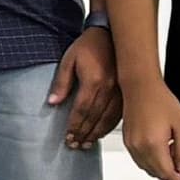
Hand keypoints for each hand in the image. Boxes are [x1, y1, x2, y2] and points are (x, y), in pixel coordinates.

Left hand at [50, 29, 122, 151]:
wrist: (110, 35)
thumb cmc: (89, 45)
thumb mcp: (69, 59)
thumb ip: (61, 82)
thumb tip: (53, 102)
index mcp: (94, 81)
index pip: (82, 110)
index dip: (74, 125)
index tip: (67, 136)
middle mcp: (109, 88)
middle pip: (94, 118)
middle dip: (83, 133)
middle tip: (74, 145)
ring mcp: (120, 91)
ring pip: (108, 119)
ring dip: (96, 133)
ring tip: (86, 143)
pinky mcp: (126, 92)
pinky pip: (118, 114)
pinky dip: (109, 126)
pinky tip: (101, 133)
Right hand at [120, 73, 179, 179]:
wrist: (140, 87)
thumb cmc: (160, 100)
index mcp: (154, 145)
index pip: (168, 174)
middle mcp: (139, 148)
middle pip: (157, 174)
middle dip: (172, 174)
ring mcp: (131, 145)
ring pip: (148, 169)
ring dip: (161, 168)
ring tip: (171, 150)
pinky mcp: (127, 142)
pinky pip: (140, 160)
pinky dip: (151, 161)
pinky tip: (160, 148)